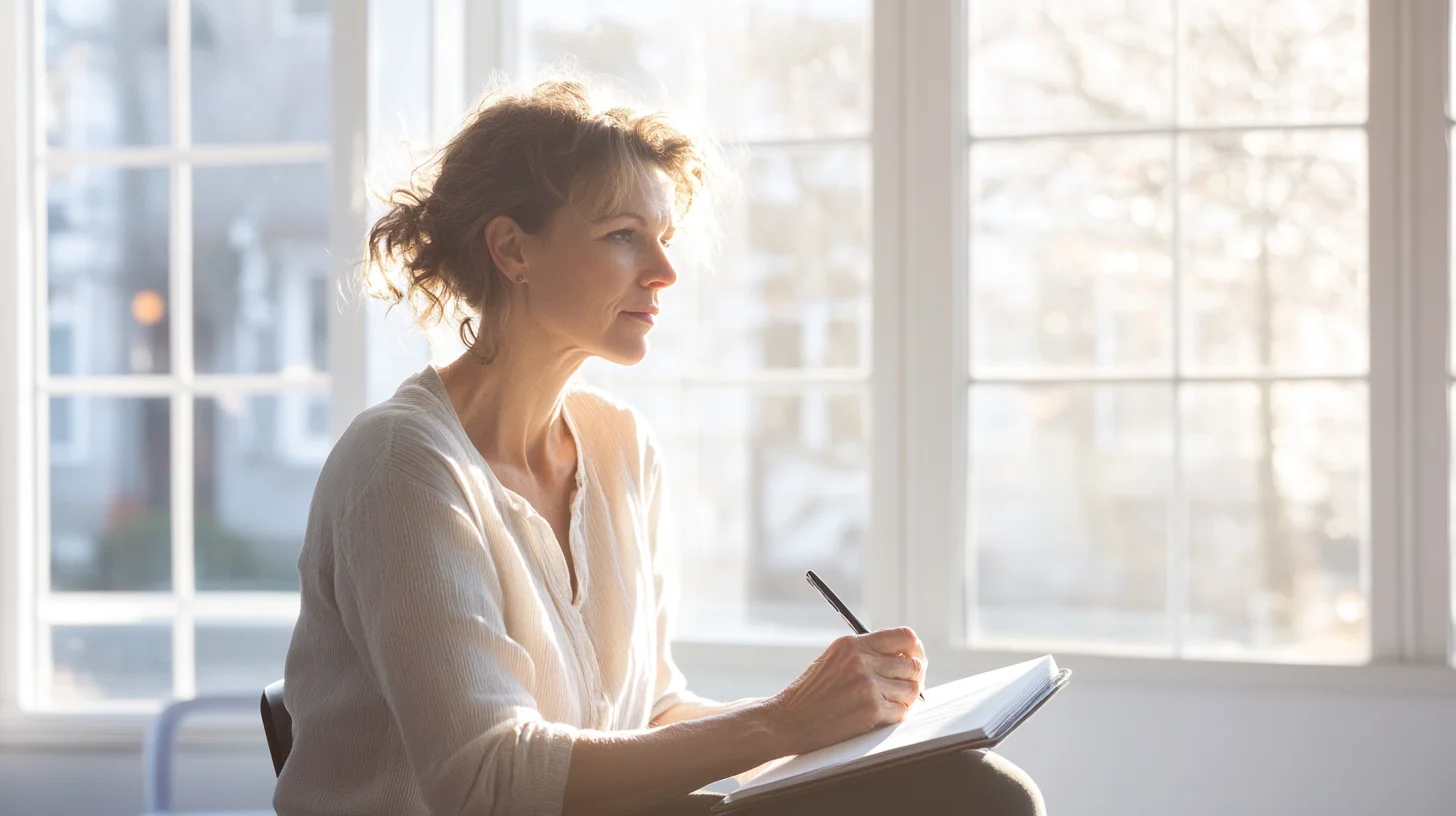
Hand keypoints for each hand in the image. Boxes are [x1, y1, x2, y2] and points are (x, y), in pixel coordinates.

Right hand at [764, 627, 926, 755]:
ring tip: (893, 703)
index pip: (904, 637)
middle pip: (912, 664)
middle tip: (909, 687)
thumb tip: (906, 655)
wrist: (788, 720)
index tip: (916, 660)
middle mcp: (861, 660)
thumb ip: (865, 652)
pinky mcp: (870, 710)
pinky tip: (883, 715)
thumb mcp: (834, 659)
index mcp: (852, 644)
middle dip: (915, 678)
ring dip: (906, 699)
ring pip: (911, 690)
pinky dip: (896, 715)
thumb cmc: (810, 693)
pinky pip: (901, 711)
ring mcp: (867, 685)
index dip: (915, 650)